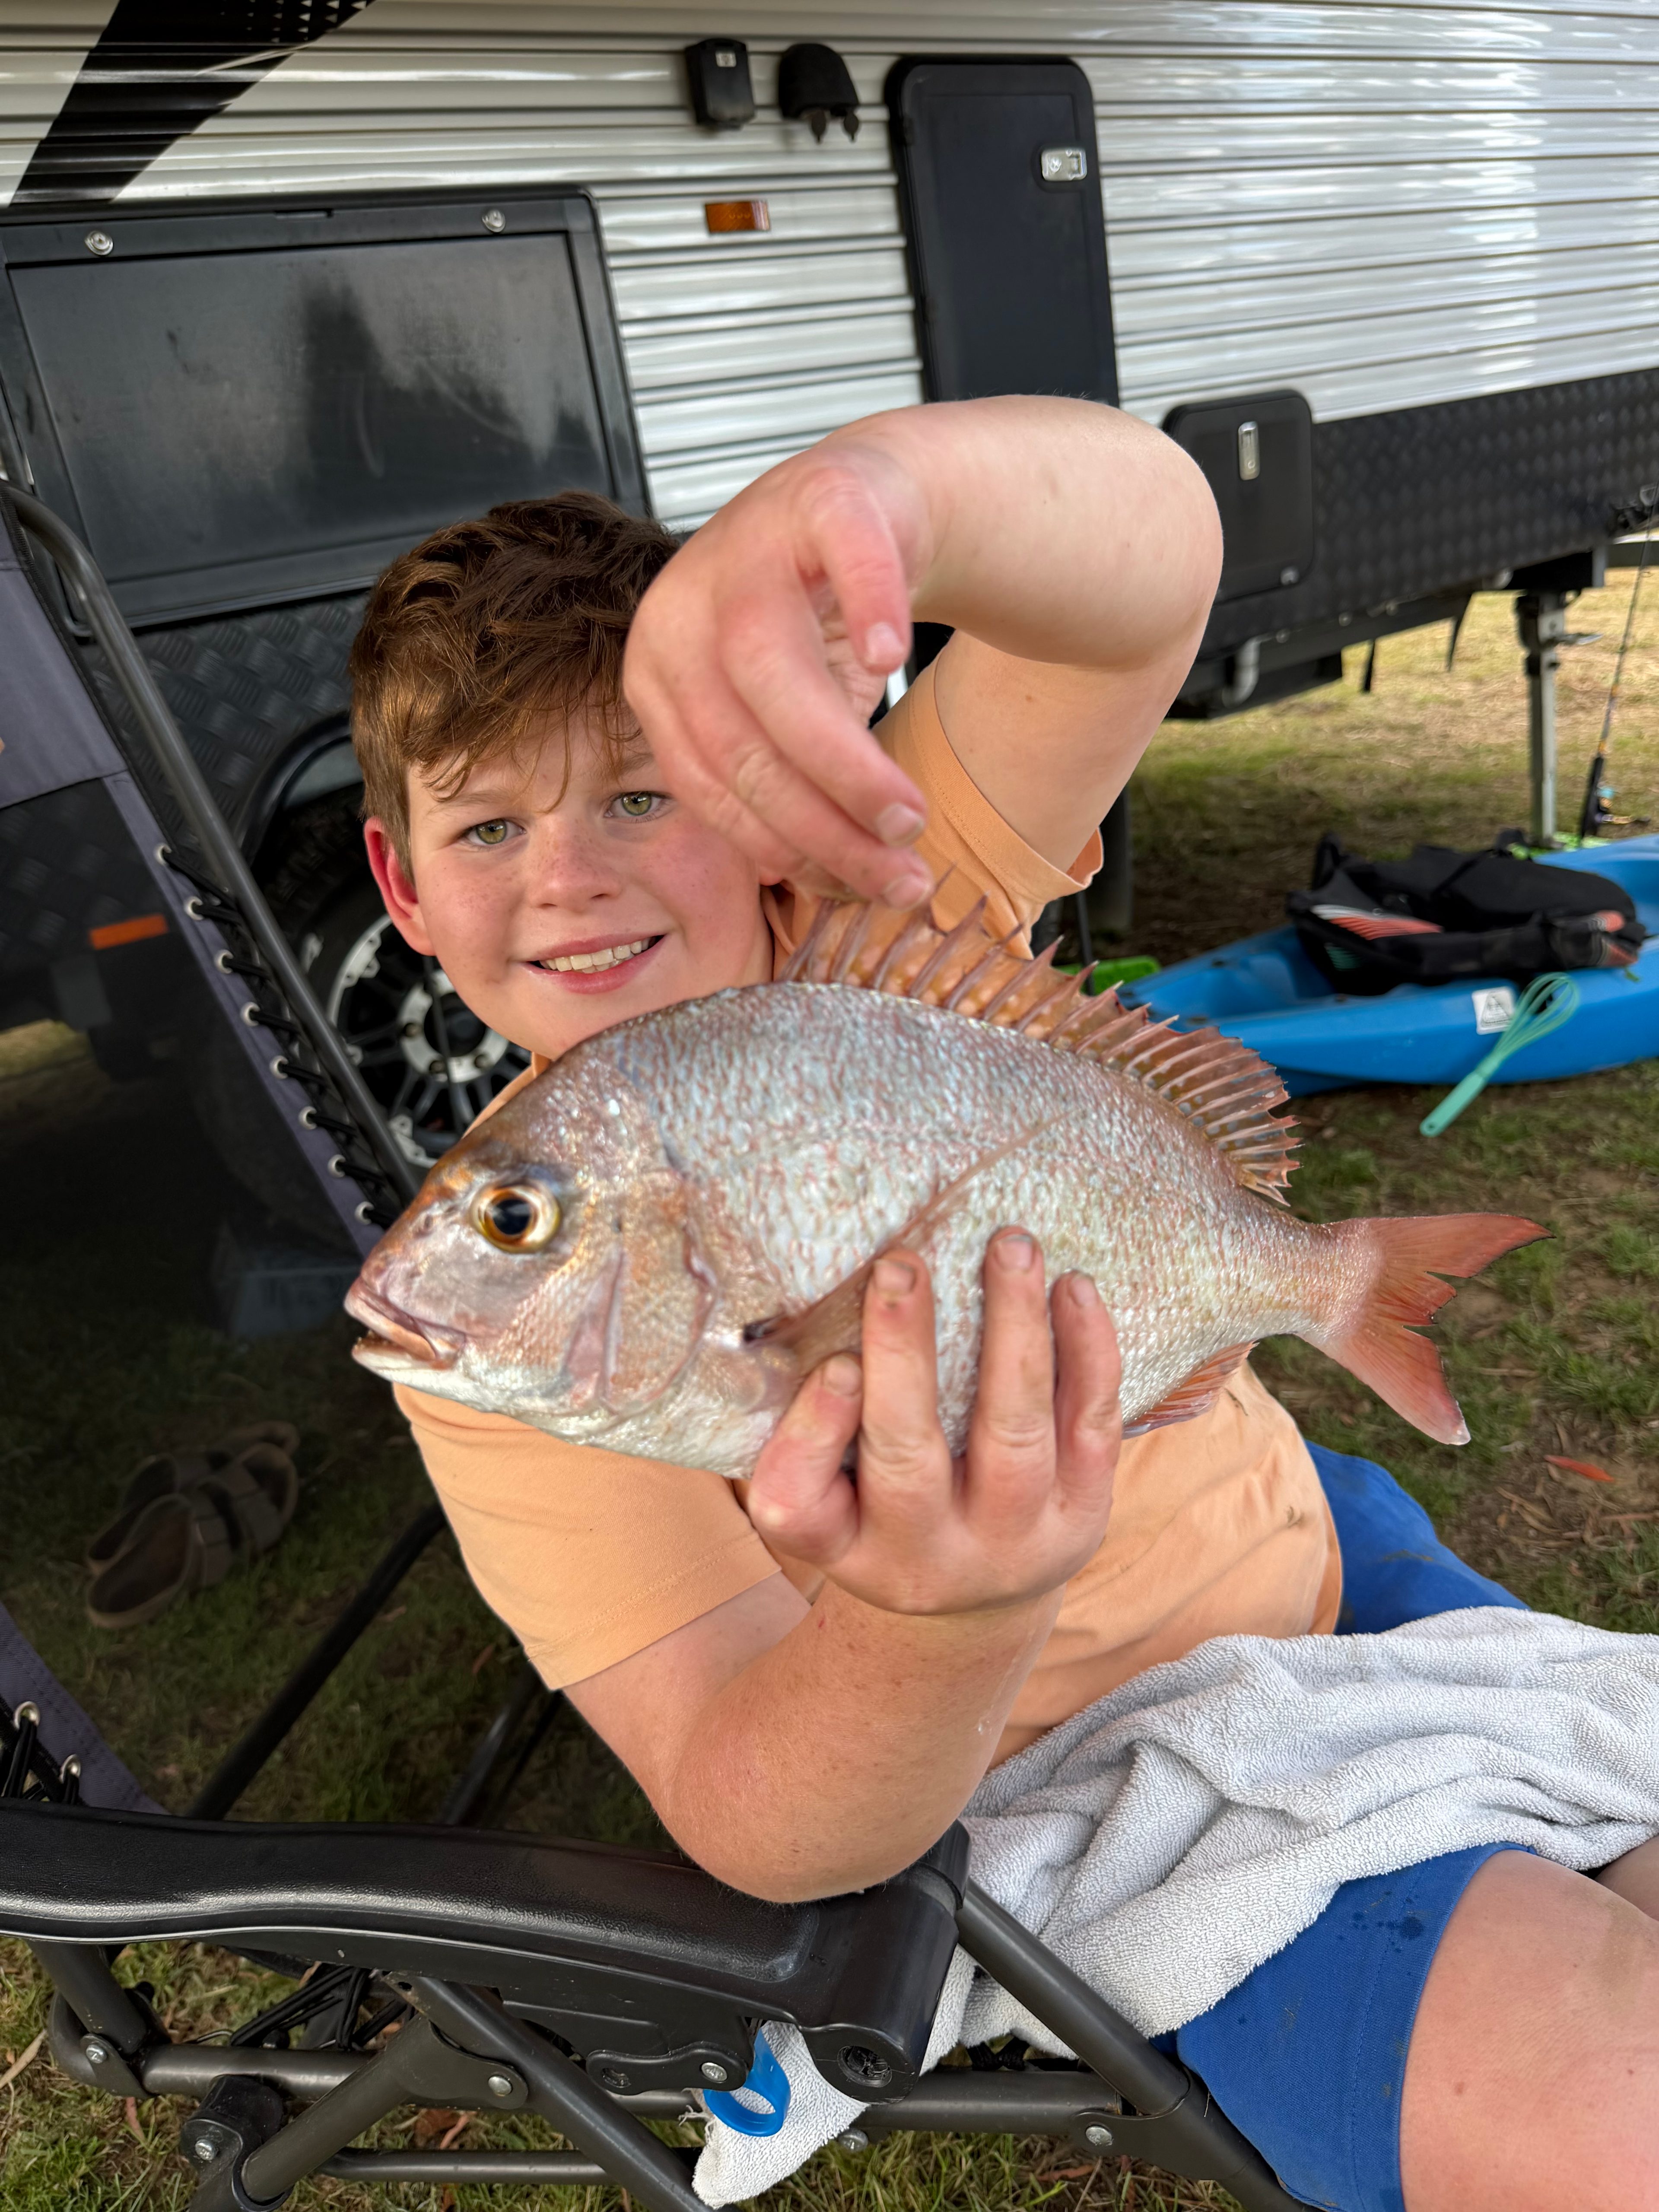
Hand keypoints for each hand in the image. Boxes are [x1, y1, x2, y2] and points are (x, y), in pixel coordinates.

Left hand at [621, 433, 936, 906]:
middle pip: (740, 745)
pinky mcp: (818, 498)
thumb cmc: (816, 624)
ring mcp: (744, 548)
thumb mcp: (777, 713)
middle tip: (898, 866)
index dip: (786, 850)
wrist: (865, 504)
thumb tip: (809, 882)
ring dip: (847, 763)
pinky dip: (869, 608)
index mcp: (659, 676)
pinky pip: (842, 557)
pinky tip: (896, 659)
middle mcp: (679, 612)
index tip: (856, 889)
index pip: (710, 787)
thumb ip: (780, 787)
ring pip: (773, 673)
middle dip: (825, 826)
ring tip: (908, 813)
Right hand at [745, 1231, 1120, 1615]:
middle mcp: (927, 1557)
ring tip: (1010, 1248)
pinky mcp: (1084, 1513)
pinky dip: (1088, 1353)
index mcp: (844, 1546)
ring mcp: (1014, 1539)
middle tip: (901, 1265)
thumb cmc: (884, 1507)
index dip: (815, 1433)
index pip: (800, 1504)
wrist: (982, 1593)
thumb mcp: (828, 1488)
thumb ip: (811, 1421)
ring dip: (1013, 1330)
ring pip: (1015, 1434)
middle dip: (904, 1357)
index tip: (835, 1363)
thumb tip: (821, 1321)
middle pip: (908, 1460)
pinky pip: (1092, 1428)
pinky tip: (1074, 1288)